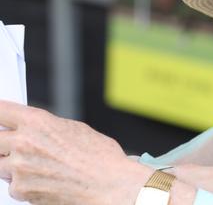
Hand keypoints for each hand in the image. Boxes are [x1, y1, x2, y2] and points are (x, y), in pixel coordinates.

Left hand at [0, 100, 151, 204]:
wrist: (110, 185)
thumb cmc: (101, 158)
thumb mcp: (75, 129)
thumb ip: (46, 128)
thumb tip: (33, 130)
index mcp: (37, 122)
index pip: (0, 112)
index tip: (0, 120)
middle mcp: (23, 143)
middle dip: (4, 143)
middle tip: (18, 146)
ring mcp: (19, 169)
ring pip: (1, 165)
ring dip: (13, 165)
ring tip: (40, 166)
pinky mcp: (21, 190)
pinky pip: (13, 186)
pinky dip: (25, 185)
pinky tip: (46, 180)